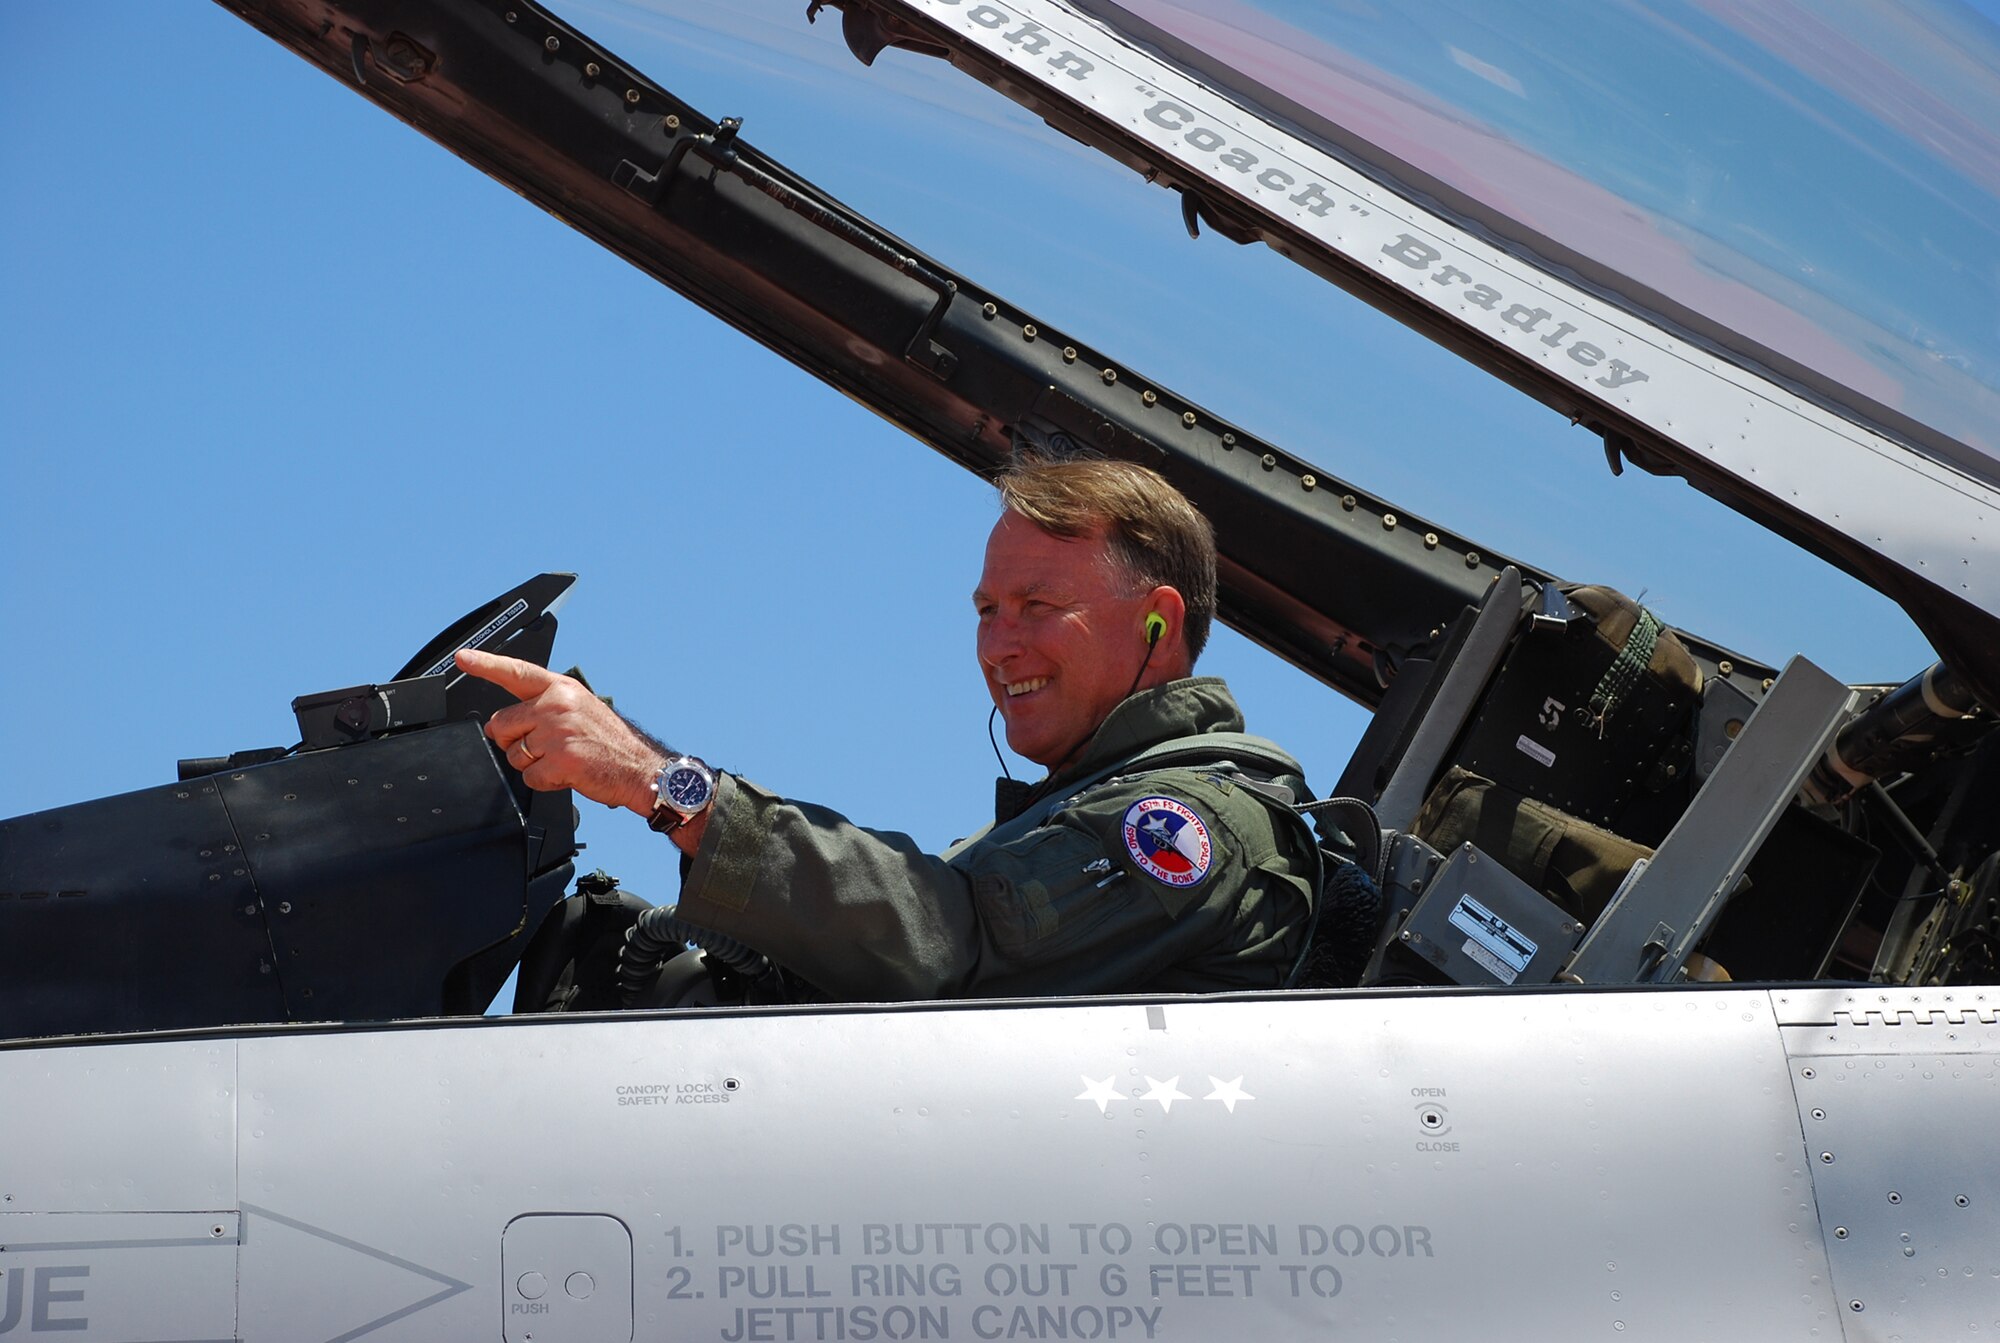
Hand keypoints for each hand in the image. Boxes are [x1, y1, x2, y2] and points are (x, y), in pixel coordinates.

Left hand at [455, 648, 663, 815]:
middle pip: (503, 724)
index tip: (463, 658)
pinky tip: (567, 774)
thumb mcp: (581, 708)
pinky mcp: (560, 759)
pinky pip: (530, 777)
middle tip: (544, 747)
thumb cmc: (611, 742)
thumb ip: (544, 707)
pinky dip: (545, 782)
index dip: (486, 664)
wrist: (641, 768)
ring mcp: (558, 732)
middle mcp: (557, 705)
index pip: (516, 672)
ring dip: (532, 764)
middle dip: (514, 741)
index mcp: (561, 689)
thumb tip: (506, 724)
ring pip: (514, 754)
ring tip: (562, 759)